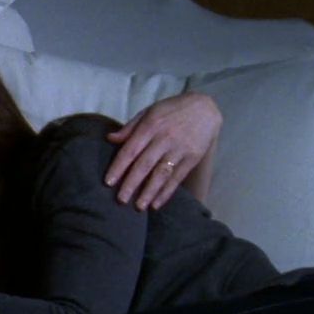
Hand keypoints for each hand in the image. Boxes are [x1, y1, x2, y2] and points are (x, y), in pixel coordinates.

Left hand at [104, 92, 222, 209]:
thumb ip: (130, 128)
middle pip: (144, 164)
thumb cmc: (171, 110)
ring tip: (139, 206)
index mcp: (150, 126)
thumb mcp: (149, 112)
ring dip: (149, 192)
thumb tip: (110, 139)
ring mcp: (180, 149)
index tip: (108, 182)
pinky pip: (177, 177)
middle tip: (120, 200)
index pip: (130, 150)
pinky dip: (166, 192)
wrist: (205, 107)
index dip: (118, 167)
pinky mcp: (192, 157)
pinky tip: (157, 204)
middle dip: (131, 184)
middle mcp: (164, 138)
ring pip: (161, 173)